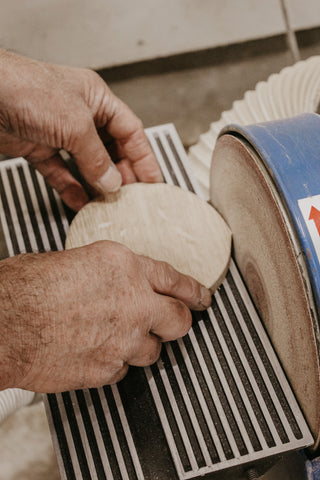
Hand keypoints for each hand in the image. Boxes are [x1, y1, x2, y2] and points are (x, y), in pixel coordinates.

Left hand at [0, 49, 162, 210]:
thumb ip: (97, 157)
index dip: (144, 156)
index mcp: (96, 99)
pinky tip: (80, 201)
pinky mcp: (38, 147)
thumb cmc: (26, 89)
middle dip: (121, 173)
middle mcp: (79, 115)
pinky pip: (60, 173)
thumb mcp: (76, 125)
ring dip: (97, 184)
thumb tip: (112, 180)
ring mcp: (58, 132)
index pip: (131, 130)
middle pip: (110, 148)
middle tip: (131, 195)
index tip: (152, 180)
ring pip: (86, 163)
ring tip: (108, 202)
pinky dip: (71, 188)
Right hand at [0, 241, 210, 392]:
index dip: (194, 291)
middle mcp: (133, 301)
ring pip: (153, 351)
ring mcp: (123, 339)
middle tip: (171, 323)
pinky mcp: (107, 369)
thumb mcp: (76, 261)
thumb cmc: (26, 288)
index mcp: (124, 266)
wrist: (3, 323)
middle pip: (179, 320)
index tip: (202, 299)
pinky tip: (95, 353)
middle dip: (178, 322)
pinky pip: (123, 370)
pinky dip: (115, 363)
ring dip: (140, 345)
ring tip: (115, 337)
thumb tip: (117, 284)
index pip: (175, 279)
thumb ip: (109, 275)